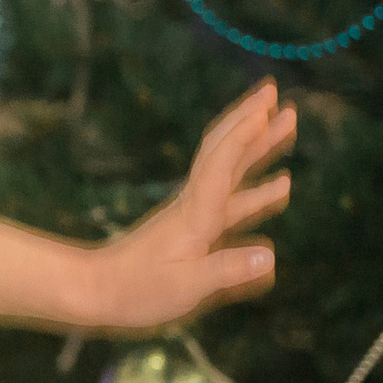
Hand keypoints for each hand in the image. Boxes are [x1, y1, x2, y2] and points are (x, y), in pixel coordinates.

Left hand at [83, 81, 294, 329]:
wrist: (95, 291)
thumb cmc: (136, 291)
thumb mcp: (185, 286)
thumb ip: (226, 270)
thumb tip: (271, 254)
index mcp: (196, 214)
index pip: (222, 164)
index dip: (246, 136)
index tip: (268, 108)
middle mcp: (195, 205)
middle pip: (224, 152)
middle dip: (250, 121)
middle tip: (275, 91)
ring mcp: (194, 214)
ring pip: (231, 170)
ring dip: (259, 145)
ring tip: (286, 123)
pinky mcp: (194, 228)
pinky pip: (232, 199)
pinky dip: (258, 188)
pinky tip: (281, 186)